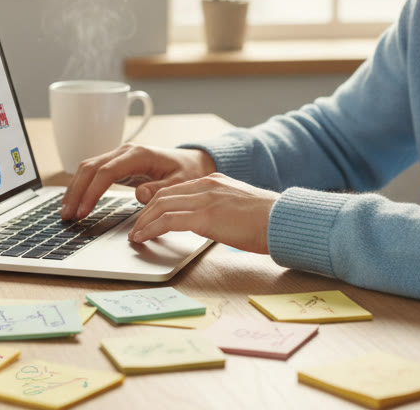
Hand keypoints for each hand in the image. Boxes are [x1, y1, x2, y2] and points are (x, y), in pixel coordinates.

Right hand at [60, 144, 214, 219]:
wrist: (192, 162)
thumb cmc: (188, 172)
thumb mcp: (181, 183)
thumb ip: (161, 189)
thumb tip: (139, 194)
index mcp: (139, 154)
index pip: (106, 171)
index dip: (92, 192)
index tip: (83, 211)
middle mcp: (125, 152)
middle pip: (90, 167)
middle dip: (76, 191)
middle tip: (67, 215)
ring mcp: (119, 157)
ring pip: (88, 168)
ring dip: (75, 189)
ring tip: (66, 212)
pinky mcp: (117, 164)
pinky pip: (93, 172)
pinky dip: (82, 186)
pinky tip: (76, 202)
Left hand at [127, 173, 277, 253]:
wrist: (284, 219)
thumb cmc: (268, 219)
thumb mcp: (239, 206)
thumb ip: (221, 208)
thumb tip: (213, 222)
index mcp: (214, 181)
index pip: (176, 189)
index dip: (157, 203)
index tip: (148, 216)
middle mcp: (206, 185)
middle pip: (163, 195)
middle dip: (145, 212)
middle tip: (136, 227)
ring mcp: (205, 199)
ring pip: (161, 205)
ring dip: (143, 222)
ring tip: (136, 235)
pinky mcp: (205, 216)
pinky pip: (168, 221)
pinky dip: (150, 229)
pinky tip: (143, 238)